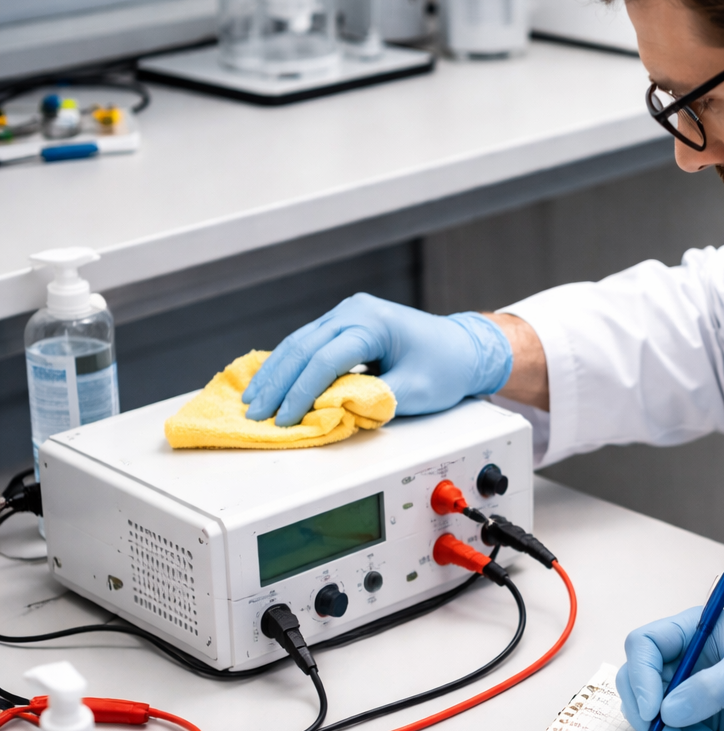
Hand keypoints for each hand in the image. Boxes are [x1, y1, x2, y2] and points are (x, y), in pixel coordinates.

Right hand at [243, 295, 512, 425]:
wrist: (464, 348)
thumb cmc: (445, 367)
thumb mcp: (415, 390)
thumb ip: (376, 401)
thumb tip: (337, 413)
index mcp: (372, 322)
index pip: (325, 359)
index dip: (302, 392)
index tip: (286, 419)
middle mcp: (354, 311)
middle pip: (302, 347)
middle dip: (277, 383)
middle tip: (255, 413)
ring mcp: (347, 314)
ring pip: (298, 342)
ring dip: (275, 373)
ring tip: (253, 400)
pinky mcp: (344, 325)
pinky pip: (308, 344)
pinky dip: (288, 365)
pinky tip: (270, 383)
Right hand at [617, 609, 723, 730]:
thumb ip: (711, 689)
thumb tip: (667, 712)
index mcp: (695, 630)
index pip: (645, 644)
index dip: (642, 675)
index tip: (654, 709)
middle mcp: (684, 656)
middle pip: (637, 676)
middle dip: (644, 708)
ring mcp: (687, 686)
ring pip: (647, 705)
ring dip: (659, 729)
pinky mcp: (696, 714)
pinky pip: (667, 727)